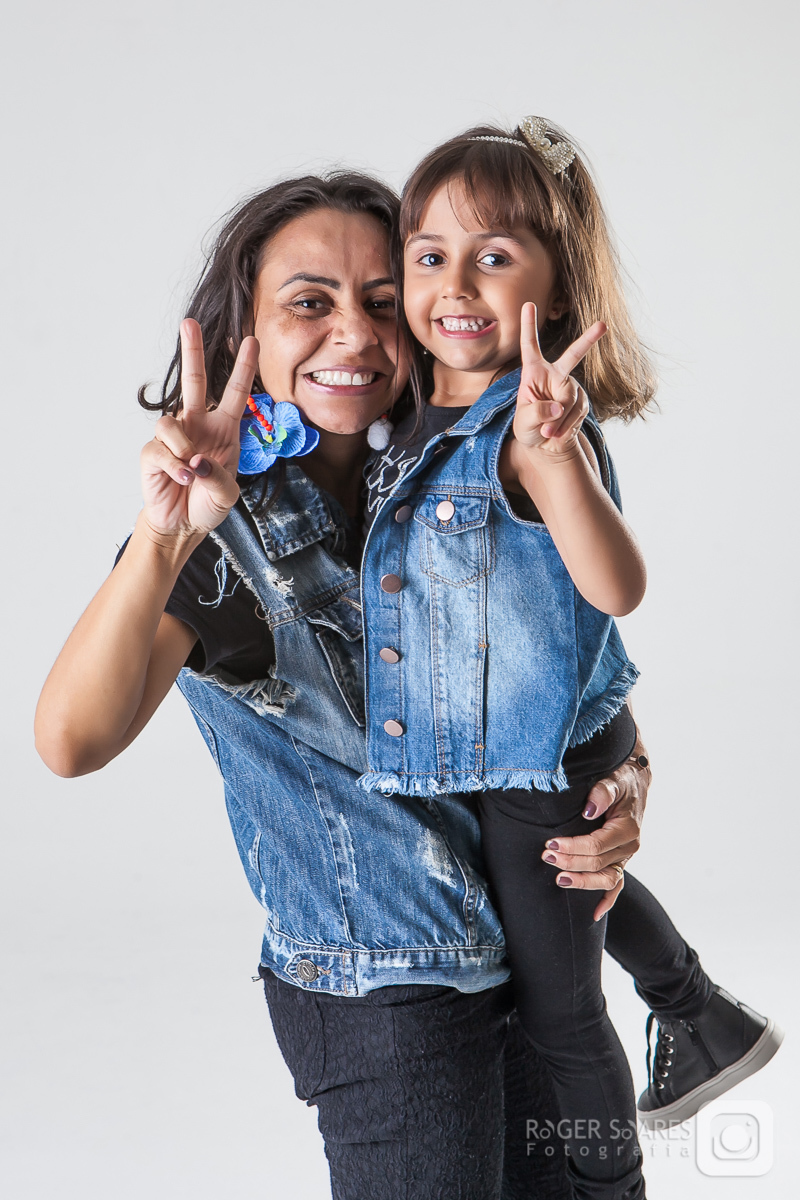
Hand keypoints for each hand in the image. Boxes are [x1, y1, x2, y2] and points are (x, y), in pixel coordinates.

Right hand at [140, 319, 259, 539]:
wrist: (183, 525)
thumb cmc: (209, 503)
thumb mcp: (227, 494)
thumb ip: (219, 477)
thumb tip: (197, 460)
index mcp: (224, 430)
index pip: (235, 393)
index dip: (243, 367)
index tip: (251, 340)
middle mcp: (198, 425)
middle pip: (193, 381)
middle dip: (192, 351)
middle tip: (189, 323)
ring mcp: (174, 438)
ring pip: (171, 421)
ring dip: (183, 448)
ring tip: (191, 473)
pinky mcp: (153, 453)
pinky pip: (161, 450)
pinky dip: (174, 467)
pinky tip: (181, 479)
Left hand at [513, 302, 604, 459]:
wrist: (545, 445)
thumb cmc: (529, 428)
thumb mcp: (523, 422)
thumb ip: (536, 412)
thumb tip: (558, 406)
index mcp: (534, 373)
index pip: (530, 346)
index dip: (528, 326)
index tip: (528, 304)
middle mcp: (555, 375)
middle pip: (573, 355)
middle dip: (588, 340)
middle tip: (602, 325)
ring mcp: (570, 388)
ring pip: (570, 399)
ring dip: (559, 420)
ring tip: (548, 433)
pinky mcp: (581, 403)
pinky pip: (577, 414)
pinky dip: (565, 428)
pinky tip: (556, 435)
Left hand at [539, 728, 650, 920]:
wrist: (635, 781)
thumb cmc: (620, 779)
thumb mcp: (613, 780)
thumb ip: (602, 792)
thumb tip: (588, 810)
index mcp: (627, 828)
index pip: (596, 845)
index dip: (573, 847)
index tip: (551, 843)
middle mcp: (629, 846)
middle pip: (597, 863)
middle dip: (570, 862)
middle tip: (546, 856)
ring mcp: (626, 857)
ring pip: (606, 878)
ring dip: (582, 881)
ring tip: (559, 879)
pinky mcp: (620, 860)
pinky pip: (616, 885)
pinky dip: (607, 900)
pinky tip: (593, 914)